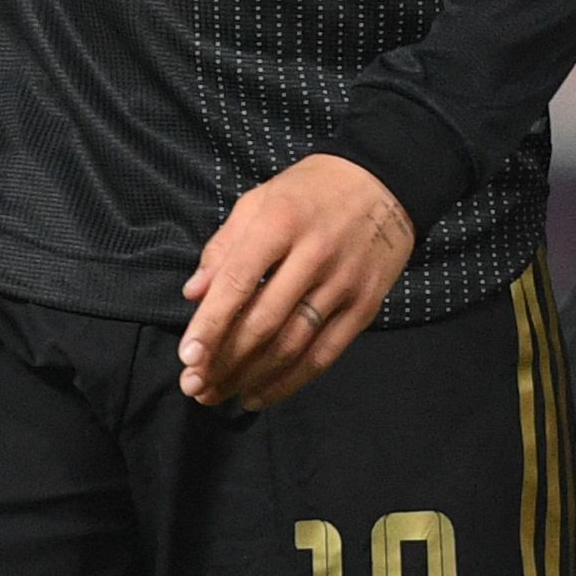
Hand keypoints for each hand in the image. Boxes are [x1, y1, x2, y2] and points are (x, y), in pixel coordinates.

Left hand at [178, 155, 416, 409]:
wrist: (388, 180)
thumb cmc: (312, 190)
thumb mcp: (262, 199)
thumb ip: (224, 246)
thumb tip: (193, 294)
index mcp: (281, 222)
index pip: (239, 282)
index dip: (210, 324)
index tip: (187, 358)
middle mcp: (314, 255)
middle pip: (263, 322)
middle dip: (224, 360)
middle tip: (194, 386)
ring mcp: (344, 283)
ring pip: (291, 345)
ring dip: (250, 377)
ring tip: (218, 395)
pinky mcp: (366, 305)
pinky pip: (324, 354)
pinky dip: (289, 382)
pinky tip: (259, 395)